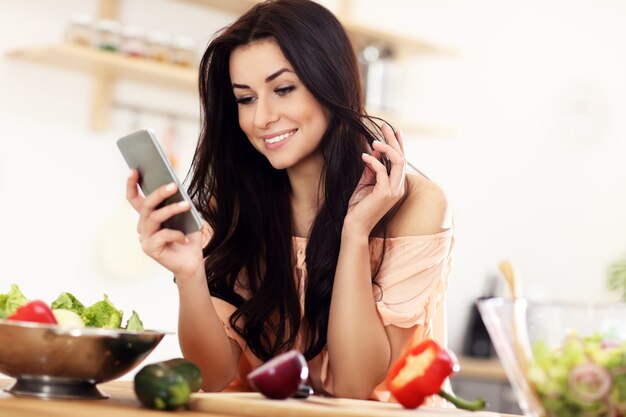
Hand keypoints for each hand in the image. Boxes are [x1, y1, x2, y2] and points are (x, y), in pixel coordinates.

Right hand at [126, 170, 203, 279]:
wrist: (192, 262)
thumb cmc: (188, 237)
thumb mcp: (187, 217)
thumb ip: (180, 202)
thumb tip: (177, 187)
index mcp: (148, 216)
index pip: (135, 198)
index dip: (132, 184)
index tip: (134, 169)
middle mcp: (143, 226)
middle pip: (146, 205)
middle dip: (159, 193)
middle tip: (174, 185)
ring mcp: (145, 238)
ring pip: (154, 218)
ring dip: (172, 210)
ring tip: (187, 205)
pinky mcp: (150, 249)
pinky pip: (163, 235)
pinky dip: (176, 234)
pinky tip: (185, 237)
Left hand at [344, 123, 406, 237]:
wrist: (354, 227)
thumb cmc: (359, 207)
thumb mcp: (365, 183)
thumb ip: (371, 168)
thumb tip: (374, 151)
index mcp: (396, 185)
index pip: (401, 160)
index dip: (399, 144)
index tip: (393, 130)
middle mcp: (399, 187)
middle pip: (401, 157)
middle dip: (393, 140)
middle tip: (384, 125)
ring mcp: (394, 191)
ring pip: (397, 162)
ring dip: (386, 148)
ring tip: (374, 140)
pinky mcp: (384, 193)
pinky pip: (382, 171)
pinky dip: (373, 161)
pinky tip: (364, 156)